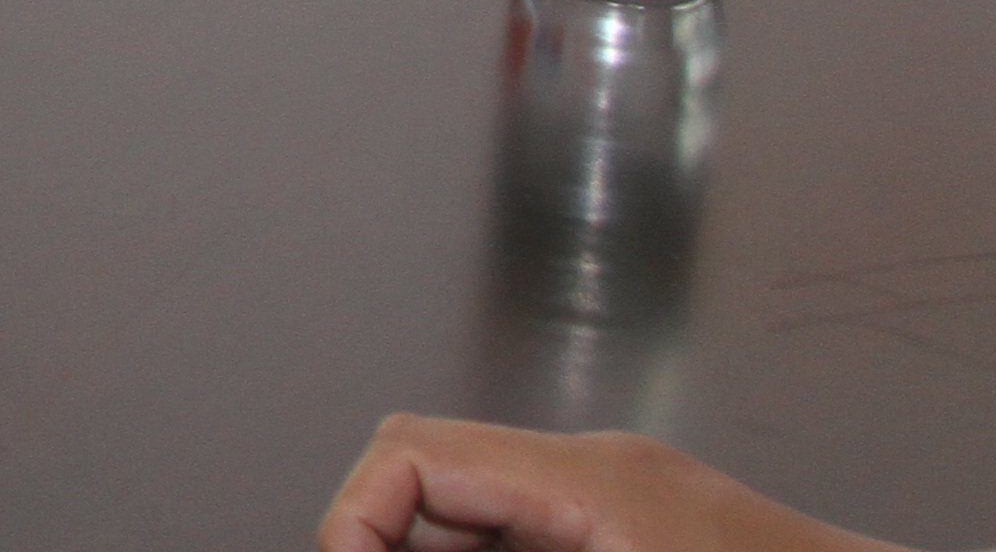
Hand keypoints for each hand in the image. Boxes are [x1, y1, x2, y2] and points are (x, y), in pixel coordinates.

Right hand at [315, 416, 897, 551]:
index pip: (412, 453)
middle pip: (431, 475)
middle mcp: (600, 475)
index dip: (353, 518)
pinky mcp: (642, 536)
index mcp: (591, 481)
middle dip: (385, 540)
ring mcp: (624, 505)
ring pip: (477, 514)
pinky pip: (530, 537)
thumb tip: (397, 547)